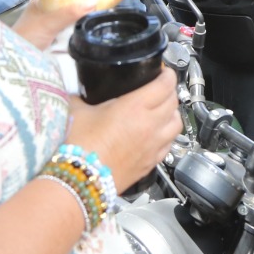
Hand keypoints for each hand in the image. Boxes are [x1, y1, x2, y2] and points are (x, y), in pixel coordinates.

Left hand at [11, 0, 94, 51]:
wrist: (12, 58)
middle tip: (100, 6)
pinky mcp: (48, 38)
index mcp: (41, 2)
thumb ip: (70, 13)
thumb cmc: (28, 37)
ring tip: (95, 16)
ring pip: (65, 17)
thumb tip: (94, 1)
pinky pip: (64, 29)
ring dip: (77, 17)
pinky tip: (82, 29)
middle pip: (65, 5)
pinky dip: (72, 28)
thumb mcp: (50, 23)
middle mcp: (43, 12)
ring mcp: (45, 25)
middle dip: (80, 5)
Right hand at [64, 67, 181, 190]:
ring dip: (172, 114)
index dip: (167, 74)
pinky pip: (169, 145)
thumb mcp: (76, 111)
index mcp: (135, 107)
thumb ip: (80, 97)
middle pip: (174, 102)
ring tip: (163, 110)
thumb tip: (77, 93)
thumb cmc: (77, 149)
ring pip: (177, 124)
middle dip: (169, 91)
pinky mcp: (150, 163)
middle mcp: (149, 125)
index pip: (165, 84)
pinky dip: (167, 136)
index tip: (162, 71)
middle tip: (160, 87)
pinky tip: (157, 135)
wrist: (78, 182)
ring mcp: (153, 146)